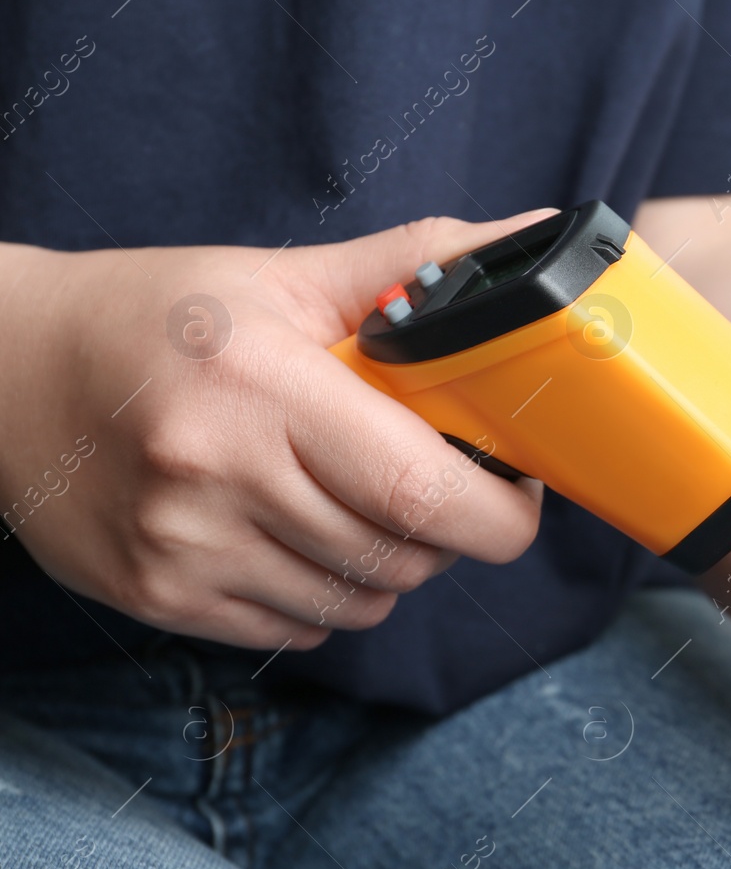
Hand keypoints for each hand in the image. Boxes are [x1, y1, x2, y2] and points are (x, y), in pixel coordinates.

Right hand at [0, 213, 553, 648]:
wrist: (2, 370)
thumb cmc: (159, 318)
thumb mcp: (284, 277)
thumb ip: (417, 264)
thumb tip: (538, 238)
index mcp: (263, 384)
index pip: (422, 491)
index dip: (498, 512)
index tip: (514, 491)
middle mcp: (217, 475)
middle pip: (403, 557)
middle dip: (447, 531)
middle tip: (427, 481)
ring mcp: (183, 548)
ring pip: (360, 603)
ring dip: (387, 566)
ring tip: (351, 502)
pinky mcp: (158, 597)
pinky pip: (301, 630)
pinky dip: (325, 595)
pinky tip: (293, 535)